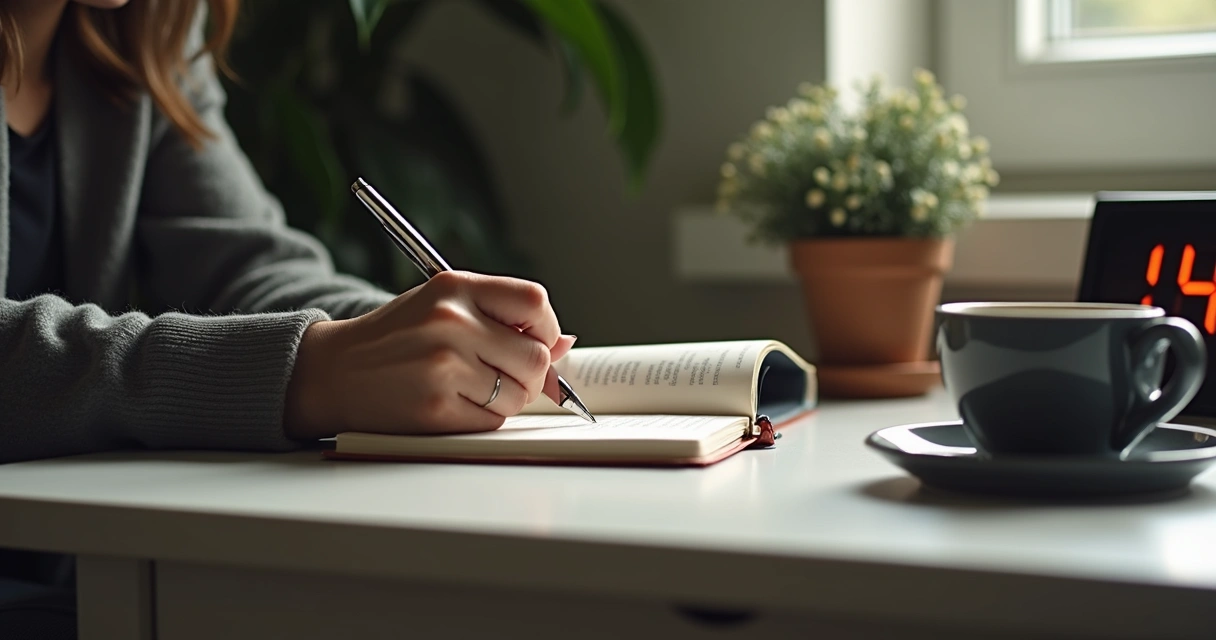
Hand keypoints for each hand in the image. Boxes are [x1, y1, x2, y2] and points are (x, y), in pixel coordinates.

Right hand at [283, 271, 576, 439]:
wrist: (333, 370)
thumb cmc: (395, 338)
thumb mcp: (443, 307)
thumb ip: (502, 317)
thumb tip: (565, 344)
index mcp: (455, 287)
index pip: (535, 303)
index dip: (546, 329)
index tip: (537, 342)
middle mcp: (451, 322)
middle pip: (535, 356)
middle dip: (530, 374)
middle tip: (502, 374)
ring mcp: (444, 365)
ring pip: (519, 394)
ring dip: (507, 399)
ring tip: (472, 388)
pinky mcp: (437, 406)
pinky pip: (493, 420)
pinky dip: (483, 418)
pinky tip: (454, 404)